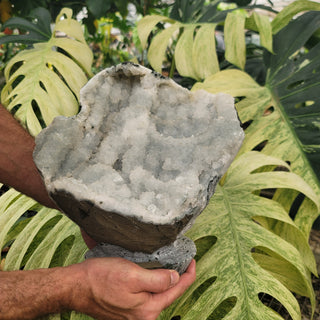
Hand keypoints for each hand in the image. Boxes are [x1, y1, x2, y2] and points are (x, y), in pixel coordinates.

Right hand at [69, 257, 195, 319]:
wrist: (76, 286)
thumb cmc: (101, 279)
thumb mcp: (133, 275)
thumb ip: (158, 279)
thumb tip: (177, 278)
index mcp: (148, 310)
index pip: (177, 290)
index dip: (188, 274)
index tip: (192, 260)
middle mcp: (143, 316)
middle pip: (169, 295)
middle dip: (179, 278)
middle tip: (184, 261)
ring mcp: (134, 314)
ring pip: (158, 295)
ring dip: (166, 280)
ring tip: (171, 265)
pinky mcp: (127, 309)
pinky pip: (147, 295)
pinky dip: (154, 284)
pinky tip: (153, 273)